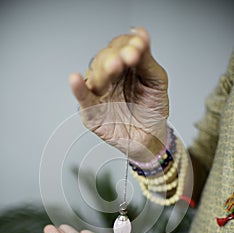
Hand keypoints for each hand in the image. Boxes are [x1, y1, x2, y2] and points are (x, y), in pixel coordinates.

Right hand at [69, 27, 168, 160]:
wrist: (151, 138)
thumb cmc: (152, 110)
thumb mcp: (156, 82)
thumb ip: (147, 60)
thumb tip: (140, 33)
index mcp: (124, 66)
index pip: (120, 47)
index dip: (127, 45)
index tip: (138, 47)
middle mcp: (109, 77)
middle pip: (105, 58)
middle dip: (116, 56)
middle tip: (129, 57)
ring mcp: (99, 93)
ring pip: (95, 75)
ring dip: (103, 70)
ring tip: (115, 66)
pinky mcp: (92, 111)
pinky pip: (83, 99)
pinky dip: (78, 89)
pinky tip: (75, 79)